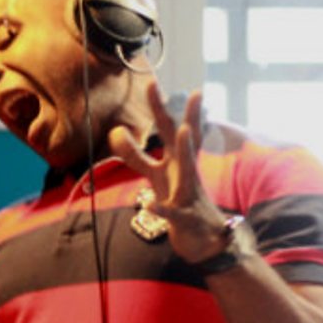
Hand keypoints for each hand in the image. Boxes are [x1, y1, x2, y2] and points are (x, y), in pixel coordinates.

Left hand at [108, 82, 229, 263]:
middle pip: (178, 140)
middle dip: (172, 115)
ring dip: (187, 149)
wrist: (205, 240)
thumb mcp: (154, 175)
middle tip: (172, 88)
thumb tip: (117, 132)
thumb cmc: (178, 201)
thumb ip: (135, 155)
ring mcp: (187, 193)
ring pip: (187, 169)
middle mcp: (184, 171)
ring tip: (185, 130)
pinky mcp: (184, 217)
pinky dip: (160, 208)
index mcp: (176, 161)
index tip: (151, 82)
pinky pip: (171, 212)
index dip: (161, 108)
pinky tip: (148, 204)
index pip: (169, 130)